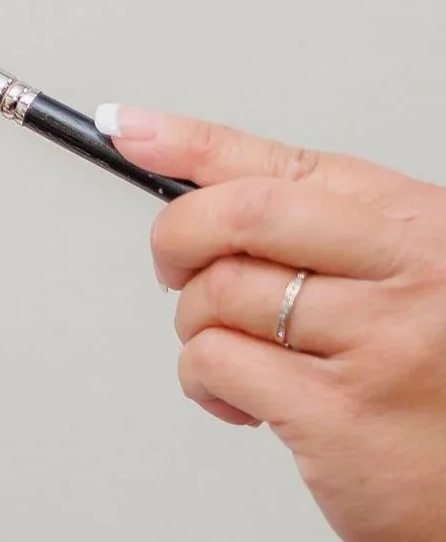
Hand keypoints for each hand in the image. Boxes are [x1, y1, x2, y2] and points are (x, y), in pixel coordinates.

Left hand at [103, 106, 445, 541]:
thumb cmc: (442, 399)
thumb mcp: (415, 291)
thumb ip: (332, 243)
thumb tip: (209, 199)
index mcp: (426, 228)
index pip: (289, 165)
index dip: (193, 143)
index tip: (126, 128)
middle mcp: (412, 273)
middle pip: (241, 216)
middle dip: (177, 238)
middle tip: (173, 269)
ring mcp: (377, 342)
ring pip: (217, 296)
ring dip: (198, 328)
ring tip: (246, 361)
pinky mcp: (336, 414)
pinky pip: (215, 365)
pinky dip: (205, 383)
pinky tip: (245, 406)